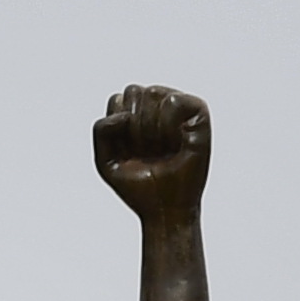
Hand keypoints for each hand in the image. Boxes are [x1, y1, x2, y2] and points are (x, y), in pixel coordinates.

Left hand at [93, 82, 211, 219]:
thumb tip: (124, 114)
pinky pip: (173, 100)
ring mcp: (178, 107)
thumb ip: (102, 130)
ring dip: (151, 129)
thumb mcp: (106, 160)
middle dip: (134, 128)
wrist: (165, 209)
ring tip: (162, 148)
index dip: (119, 130)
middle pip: (133, 91)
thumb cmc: (139, 186)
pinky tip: (175, 142)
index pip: (117, 100)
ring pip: (152, 92)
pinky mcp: (198, 111)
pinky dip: (169, 125)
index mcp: (135, 113)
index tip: (130, 152)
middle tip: (148, 151)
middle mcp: (156, 106)